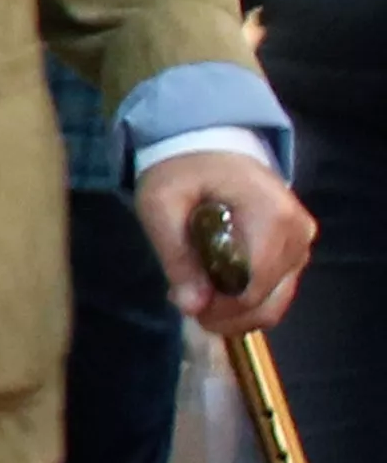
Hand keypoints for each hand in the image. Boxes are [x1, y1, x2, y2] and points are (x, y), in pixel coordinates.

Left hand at [142, 145, 317, 337]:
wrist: (212, 147)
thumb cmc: (184, 172)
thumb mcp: (161, 206)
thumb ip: (176, 256)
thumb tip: (192, 306)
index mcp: (271, 217)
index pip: (253, 286)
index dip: (218, 308)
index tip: (183, 303)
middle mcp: (298, 234)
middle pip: (268, 302)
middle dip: (225, 315)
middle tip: (186, 303)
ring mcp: (301, 244)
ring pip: (274, 303)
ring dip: (234, 312)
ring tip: (197, 294)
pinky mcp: (296, 250)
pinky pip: (276, 292)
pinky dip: (246, 301)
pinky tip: (216, 288)